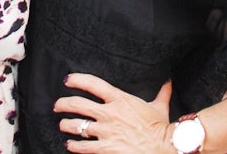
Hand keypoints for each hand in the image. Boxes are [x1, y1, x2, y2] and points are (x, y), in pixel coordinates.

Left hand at [54, 73, 172, 152]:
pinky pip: (84, 147)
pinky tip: (70, 145)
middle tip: (58, 105)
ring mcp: (106, 132)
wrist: (164, 148)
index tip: (67, 79)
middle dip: (64, 104)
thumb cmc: (161, 128)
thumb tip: (168, 81)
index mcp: (120, 99)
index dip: (77, 79)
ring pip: (77, 125)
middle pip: (78, 104)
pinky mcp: (106, 149)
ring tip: (62, 125)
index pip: (93, 84)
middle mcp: (109, 113)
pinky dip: (74, 146)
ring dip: (66, 125)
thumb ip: (161, 93)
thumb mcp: (159, 107)